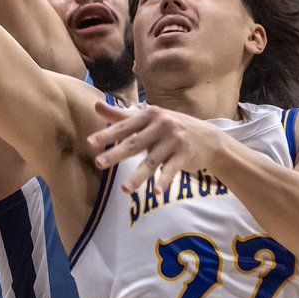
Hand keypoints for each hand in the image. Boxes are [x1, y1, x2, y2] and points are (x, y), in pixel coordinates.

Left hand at [88, 101, 222, 194]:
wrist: (207, 138)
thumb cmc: (170, 128)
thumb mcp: (148, 118)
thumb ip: (121, 116)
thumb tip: (96, 105)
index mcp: (149, 115)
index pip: (124, 126)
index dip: (107, 135)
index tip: (90, 143)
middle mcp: (162, 125)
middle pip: (134, 143)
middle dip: (116, 154)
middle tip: (98, 163)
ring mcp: (174, 140)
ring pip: (152, 161)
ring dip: (138, 176)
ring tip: (125, 190)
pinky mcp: (185, 155)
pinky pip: (171, 170)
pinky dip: (164, 182)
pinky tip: (157, 192)